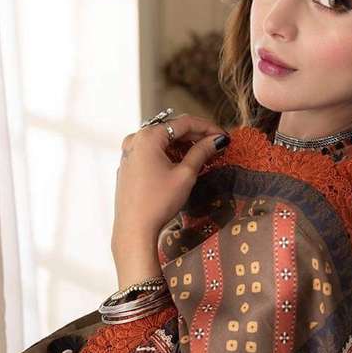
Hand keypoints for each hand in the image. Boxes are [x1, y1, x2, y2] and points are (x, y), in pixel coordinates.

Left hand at [111, 113, 228, 248]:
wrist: (134, 229)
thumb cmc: (158, 203)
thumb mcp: (185, 175)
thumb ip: (201, 152)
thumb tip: (217, 140)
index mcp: (148, 136)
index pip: (184, 122)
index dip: (208, 127)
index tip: (223, 136)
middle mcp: (135, 140)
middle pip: (171, 130)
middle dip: (195, 136)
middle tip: (216, 145)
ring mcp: (128, 153)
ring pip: (161, 141)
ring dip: (182, 146)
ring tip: (202, 154)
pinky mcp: (128, 167)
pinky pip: (151, 153)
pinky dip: (168, 155)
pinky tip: (182, 164)